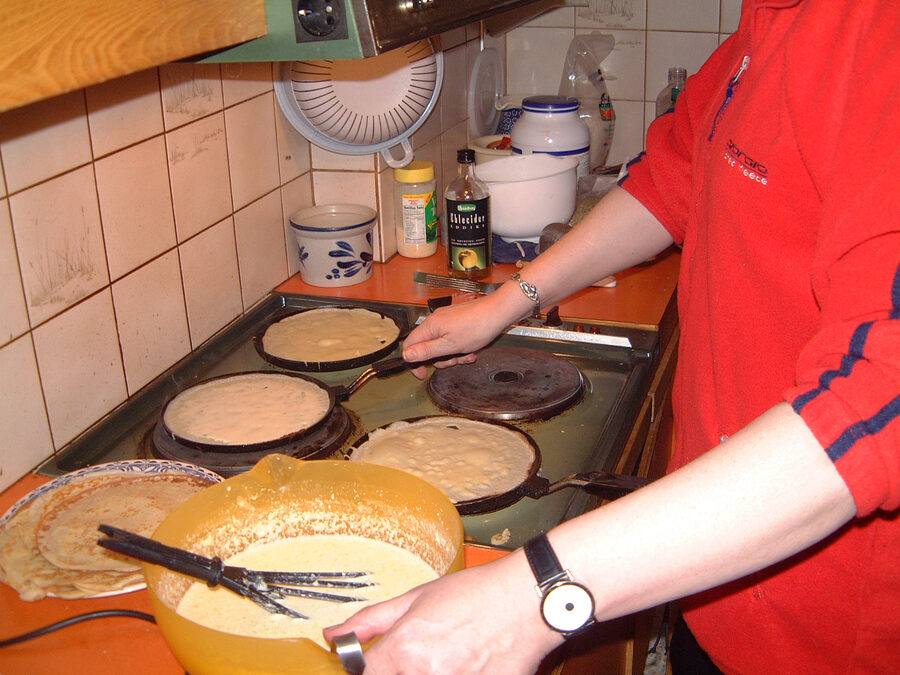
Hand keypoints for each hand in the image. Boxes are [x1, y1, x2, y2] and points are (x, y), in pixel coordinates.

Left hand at [323, 556, 561, 673]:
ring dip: (429, 671)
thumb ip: (372, 621)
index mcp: (405, 651)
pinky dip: (459, 674)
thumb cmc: (477, 593)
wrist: (528, 600)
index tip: (383, 661)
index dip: (370, 669)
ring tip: (452, 656)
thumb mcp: (418, 598)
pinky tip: (466, 663)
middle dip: (404, 670)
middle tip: (429, 653)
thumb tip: (335, 635)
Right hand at [402, 297, 512, 378]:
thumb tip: (406, 355)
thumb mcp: (450, 345)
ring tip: (466, 356)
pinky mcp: (457, 321)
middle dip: (439, 359)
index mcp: (430, 326)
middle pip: (426, 346)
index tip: (423, 373)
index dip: (414, 362)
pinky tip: (471, 350)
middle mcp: (435, 321)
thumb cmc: (478, 327)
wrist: (499, 312)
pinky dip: (459, 347)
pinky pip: (451, 338)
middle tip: (453, 362)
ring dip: (452, 355)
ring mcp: (446, 320)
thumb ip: (426, 351)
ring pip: (441, 344)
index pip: (409, 345)